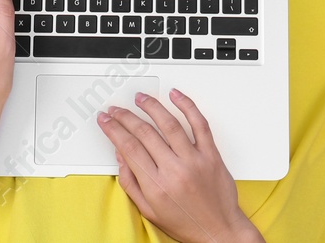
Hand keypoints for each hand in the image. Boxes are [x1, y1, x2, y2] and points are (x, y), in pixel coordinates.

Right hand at [98, 90, 262, 242]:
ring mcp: (195, 160)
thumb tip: (121, 155)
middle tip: (117, 109)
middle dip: (125, 116)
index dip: (113, 129)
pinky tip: (176, 96)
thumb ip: (130, 182)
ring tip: (141, 98)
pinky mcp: (211, 155)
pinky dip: (187, 106)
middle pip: (144, 132)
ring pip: (169, 123)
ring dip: (151, 106)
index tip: (106, 120)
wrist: (218, 232)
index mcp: (156, 185)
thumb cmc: (185, 223)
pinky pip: (200, 124)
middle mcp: (175, 170)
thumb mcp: (148, 210)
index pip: (128, 147)